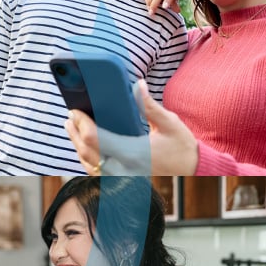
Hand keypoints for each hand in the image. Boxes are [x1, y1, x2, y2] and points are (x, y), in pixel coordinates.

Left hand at [65, 81, 197, 174]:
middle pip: (87, 152)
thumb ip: (149, 105)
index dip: (82, 124)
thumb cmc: (183, 147)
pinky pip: (97, 172)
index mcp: (134, 153)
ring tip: (72, 128)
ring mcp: (121, 178)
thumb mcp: (170, 123)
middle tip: (70, 117)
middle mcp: (124, 169)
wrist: (195, 172)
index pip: (96, 139)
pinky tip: (84, 145)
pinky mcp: (122, 181)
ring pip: (89, 164)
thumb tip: (138, 84)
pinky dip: (87, 158)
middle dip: (75, 133)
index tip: (75, 111)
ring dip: (78, 145)